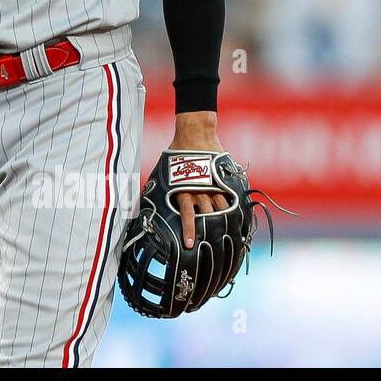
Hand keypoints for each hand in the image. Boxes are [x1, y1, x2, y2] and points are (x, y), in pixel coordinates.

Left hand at [167, 111, 228, 247]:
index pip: (187, 215)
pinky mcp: (224, 180)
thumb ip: (157, 189)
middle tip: (212, 245)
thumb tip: (141, 203)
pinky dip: (234, 209)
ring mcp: (214, 185)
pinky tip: (239, 220)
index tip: (191, 244)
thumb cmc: (175, 156)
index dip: (189, 231)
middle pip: (207, 215)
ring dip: (223, 222)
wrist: (194, 135)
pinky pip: (231, 198)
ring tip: (226, 235)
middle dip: (209, 230)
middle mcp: (200, 189)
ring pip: (221, 209)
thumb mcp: (162, 173)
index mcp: (183, 189)